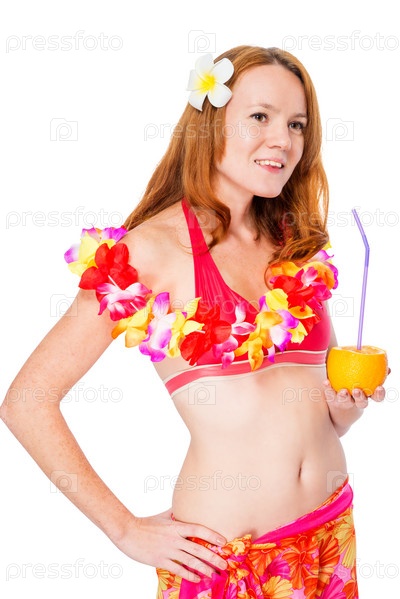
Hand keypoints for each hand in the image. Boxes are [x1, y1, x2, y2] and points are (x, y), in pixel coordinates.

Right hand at [112, 508, 227, 582]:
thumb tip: (183, 505)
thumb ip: (175, 513)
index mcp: (176, 526)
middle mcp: (174, 538)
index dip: (212, 535)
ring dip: (204, 568)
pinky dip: (188, 575)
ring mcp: (168, 550)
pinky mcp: (160, 560)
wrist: (128, 531)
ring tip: (214, 574)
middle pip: (198, 548)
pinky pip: (177, 569)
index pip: (198, 529)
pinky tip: (197, 579)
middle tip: (225, 564)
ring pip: (190, 561)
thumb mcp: (163, 516)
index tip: (224, 542)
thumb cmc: (146, 523)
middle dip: (213, 557)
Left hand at [323, 372, 389, 408]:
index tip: (379, 387)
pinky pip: (330, 394)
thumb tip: (388, 368)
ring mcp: (344, 402)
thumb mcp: (367, 383)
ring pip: (346, 402)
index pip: (376, 398)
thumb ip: (375, 375)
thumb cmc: (356, 389)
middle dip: (360, 397)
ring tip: (343, 391)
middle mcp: (356, 401)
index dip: (379, 394)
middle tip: (357, 390)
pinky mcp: (333, 400)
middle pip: (362, 402)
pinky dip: (328, 388)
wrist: (339, 408)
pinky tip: (326, 381)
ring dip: (344, 396)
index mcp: (367, 396)